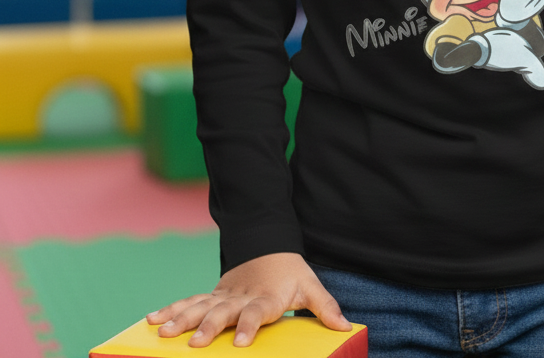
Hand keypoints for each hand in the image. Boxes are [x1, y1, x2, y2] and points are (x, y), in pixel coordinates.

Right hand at [145, 252, 350, 347]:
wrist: (268, 244)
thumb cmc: (290, 272)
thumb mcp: (311, 286)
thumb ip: (326, 307)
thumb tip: (345, 326)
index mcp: (265, 297)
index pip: (257, 313)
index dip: (249, 326)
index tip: (241, 344)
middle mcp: (240, 296)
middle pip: (222, 312)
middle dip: (207, 327)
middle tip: (195, 344)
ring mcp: (223, 295)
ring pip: (199, 305)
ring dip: (181, 319)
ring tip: (162, 332)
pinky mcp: (211, 295)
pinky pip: (188, 302)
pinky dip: (170, 309)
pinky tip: (151, 319)